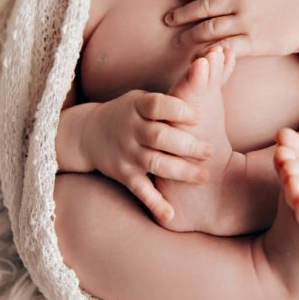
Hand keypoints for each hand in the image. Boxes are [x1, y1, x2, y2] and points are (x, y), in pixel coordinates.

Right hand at [83, 91, 212, 224]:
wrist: (88, 134)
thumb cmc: (128, 114)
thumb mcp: (141, 99)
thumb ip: (167, 100)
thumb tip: (205, 84)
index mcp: (137, 107)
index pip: (157, 106)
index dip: (178, 110)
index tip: (199, 116)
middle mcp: (131, 130)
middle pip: (159, 137)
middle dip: (187, 145)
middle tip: (211, 151)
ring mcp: (127, 154)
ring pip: (155, 163)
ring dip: (180, 171)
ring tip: (204, 176)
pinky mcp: (124, 175)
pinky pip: (141, 190)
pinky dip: (155, 203)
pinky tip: (171, 214)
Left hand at [163, 0, 298, 59]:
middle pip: (204, 6)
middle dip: (182, 14)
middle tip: (167, 20)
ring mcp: (248, 21)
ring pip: (209, 28)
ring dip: (189, 35)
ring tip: (177, 40)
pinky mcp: (254, 41)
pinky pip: (225, 47)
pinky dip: (208, 51)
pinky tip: (197, 55)